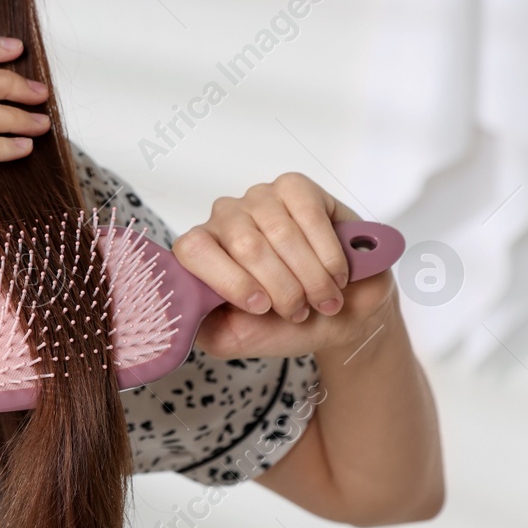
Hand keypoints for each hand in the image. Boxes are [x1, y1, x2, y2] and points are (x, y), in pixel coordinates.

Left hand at [171, 173, 397, 359]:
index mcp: (203, 252)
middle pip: (245, 246)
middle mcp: (225, 219)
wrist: (343, 314)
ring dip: (310, 276)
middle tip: (300, 311)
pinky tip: (335, 272)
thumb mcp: (239, 339)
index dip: (230, 281)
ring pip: (281, 233)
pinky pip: (309, 214)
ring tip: (322, 298)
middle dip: (282, 289)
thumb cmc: (286, 323)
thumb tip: (184, 313)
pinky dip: (328, 253)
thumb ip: (206, 329)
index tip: (261, 307)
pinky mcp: (295, 188)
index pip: (193, 250)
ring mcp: (259, 199)